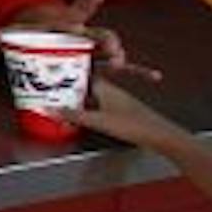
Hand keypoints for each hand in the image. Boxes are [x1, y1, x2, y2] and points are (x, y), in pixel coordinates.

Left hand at [0, 0, 158, 80]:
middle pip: (98, 34)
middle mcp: (84, 34)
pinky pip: (123, 65)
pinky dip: (139, 70)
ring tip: (121, 61)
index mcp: (66, 22)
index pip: (74, 16)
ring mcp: (95, 48)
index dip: (79, 12)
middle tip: (108, 45)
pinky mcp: (101, 62)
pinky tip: (154, 76)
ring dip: (117, 55)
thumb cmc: (34, 31)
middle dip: (104, 39)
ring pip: (111, 50)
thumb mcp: (16, 31)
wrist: (47, 30)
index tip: (84, 12)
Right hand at [56, 78, 192, 155]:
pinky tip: (85, 120)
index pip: (82, 75)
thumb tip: (52, 110)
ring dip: (80, 102)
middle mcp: (112, 92)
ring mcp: (118, 102)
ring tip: (64, 107)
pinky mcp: (123, 113)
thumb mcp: (99, 121)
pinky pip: (100, 107)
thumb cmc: (132, 125)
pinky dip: (89, 111)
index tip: (53, 80)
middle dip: (71, 90)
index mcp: (106, 88)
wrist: (160, 136)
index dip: (68, 76)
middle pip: (87, 87)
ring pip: (93, 98)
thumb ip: (74, 115)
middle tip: (54, 95)